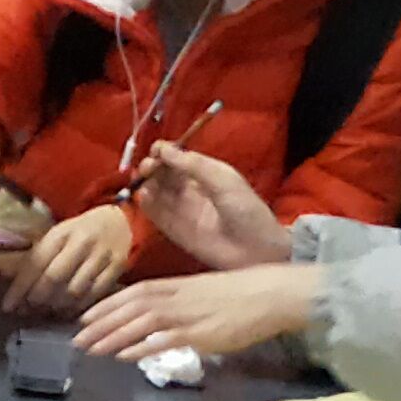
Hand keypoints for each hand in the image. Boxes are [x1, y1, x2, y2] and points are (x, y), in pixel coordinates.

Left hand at [3, 203, 142, 315]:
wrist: (120, 223)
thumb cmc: (80, 234)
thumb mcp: (57, 236)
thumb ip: (35, 257)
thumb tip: (5, 276)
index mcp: (60, 233)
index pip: (35, 263)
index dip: (20, 288)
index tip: (8, 307)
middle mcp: (80, 243)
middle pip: (53, 278)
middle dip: (37, 300)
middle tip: (28, 311)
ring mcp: (100, 256)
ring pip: (73, 290)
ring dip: (56, 307)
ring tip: (46, 313)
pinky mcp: (117, 268)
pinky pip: (94, 295)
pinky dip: (77, 308)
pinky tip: (67, 313)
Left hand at [68, 261, 320, 354]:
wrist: (272, 293)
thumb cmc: (242, 295)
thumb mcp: (203, 293)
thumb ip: (179, 304)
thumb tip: (158, 321)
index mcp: (178, 285)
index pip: (134, 292)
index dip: (107, 304)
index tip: (84, 317)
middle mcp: (177, 297)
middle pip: (130, 306)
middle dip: (100, 322)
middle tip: (76, 339)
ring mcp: (188, 314)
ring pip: (141, 321)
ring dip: (112, 335)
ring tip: (90, 349)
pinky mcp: (201, 333)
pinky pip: (164, 339)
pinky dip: (141, 346)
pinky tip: (123, 356)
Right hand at [133, 143, 284, 271]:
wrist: (256, 250)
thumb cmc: (246, 210)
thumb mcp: (223, 179)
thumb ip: (193, 165)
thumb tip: (163, 150)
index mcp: (206, 173)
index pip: (179, 159)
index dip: (165, 153)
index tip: (156, 150)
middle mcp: (191, 190)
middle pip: (164, 174)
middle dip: (153, 167)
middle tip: (147, 167)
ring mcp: (182, 211)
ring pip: (157, 193)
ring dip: (147, 184)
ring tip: (143, 180)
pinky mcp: (175, 232)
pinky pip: (156, 215)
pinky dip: (147, 205)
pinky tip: (144, 196)